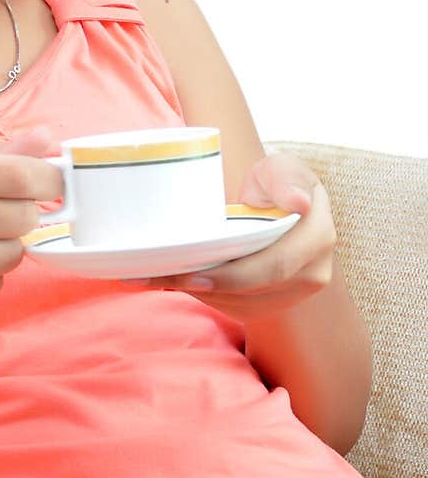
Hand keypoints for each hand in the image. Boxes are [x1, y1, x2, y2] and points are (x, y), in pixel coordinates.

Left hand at [142, 151, 336, 321]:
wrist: (277, 207)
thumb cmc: (276, 184)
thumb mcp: (281, 168)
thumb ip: (286, 177)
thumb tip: (298, 202)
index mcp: (318, 236)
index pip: (276, 265)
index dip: (234, 275)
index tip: (195, 274)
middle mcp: (313, 272)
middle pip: (254, 290)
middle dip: (209, 287)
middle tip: (167, 278)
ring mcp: (294, 294)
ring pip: (242, 304)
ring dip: (201, 294)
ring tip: (160, 278)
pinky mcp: (272, 304)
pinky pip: (237, 308)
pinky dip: (206, 297)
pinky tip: (178, 282)